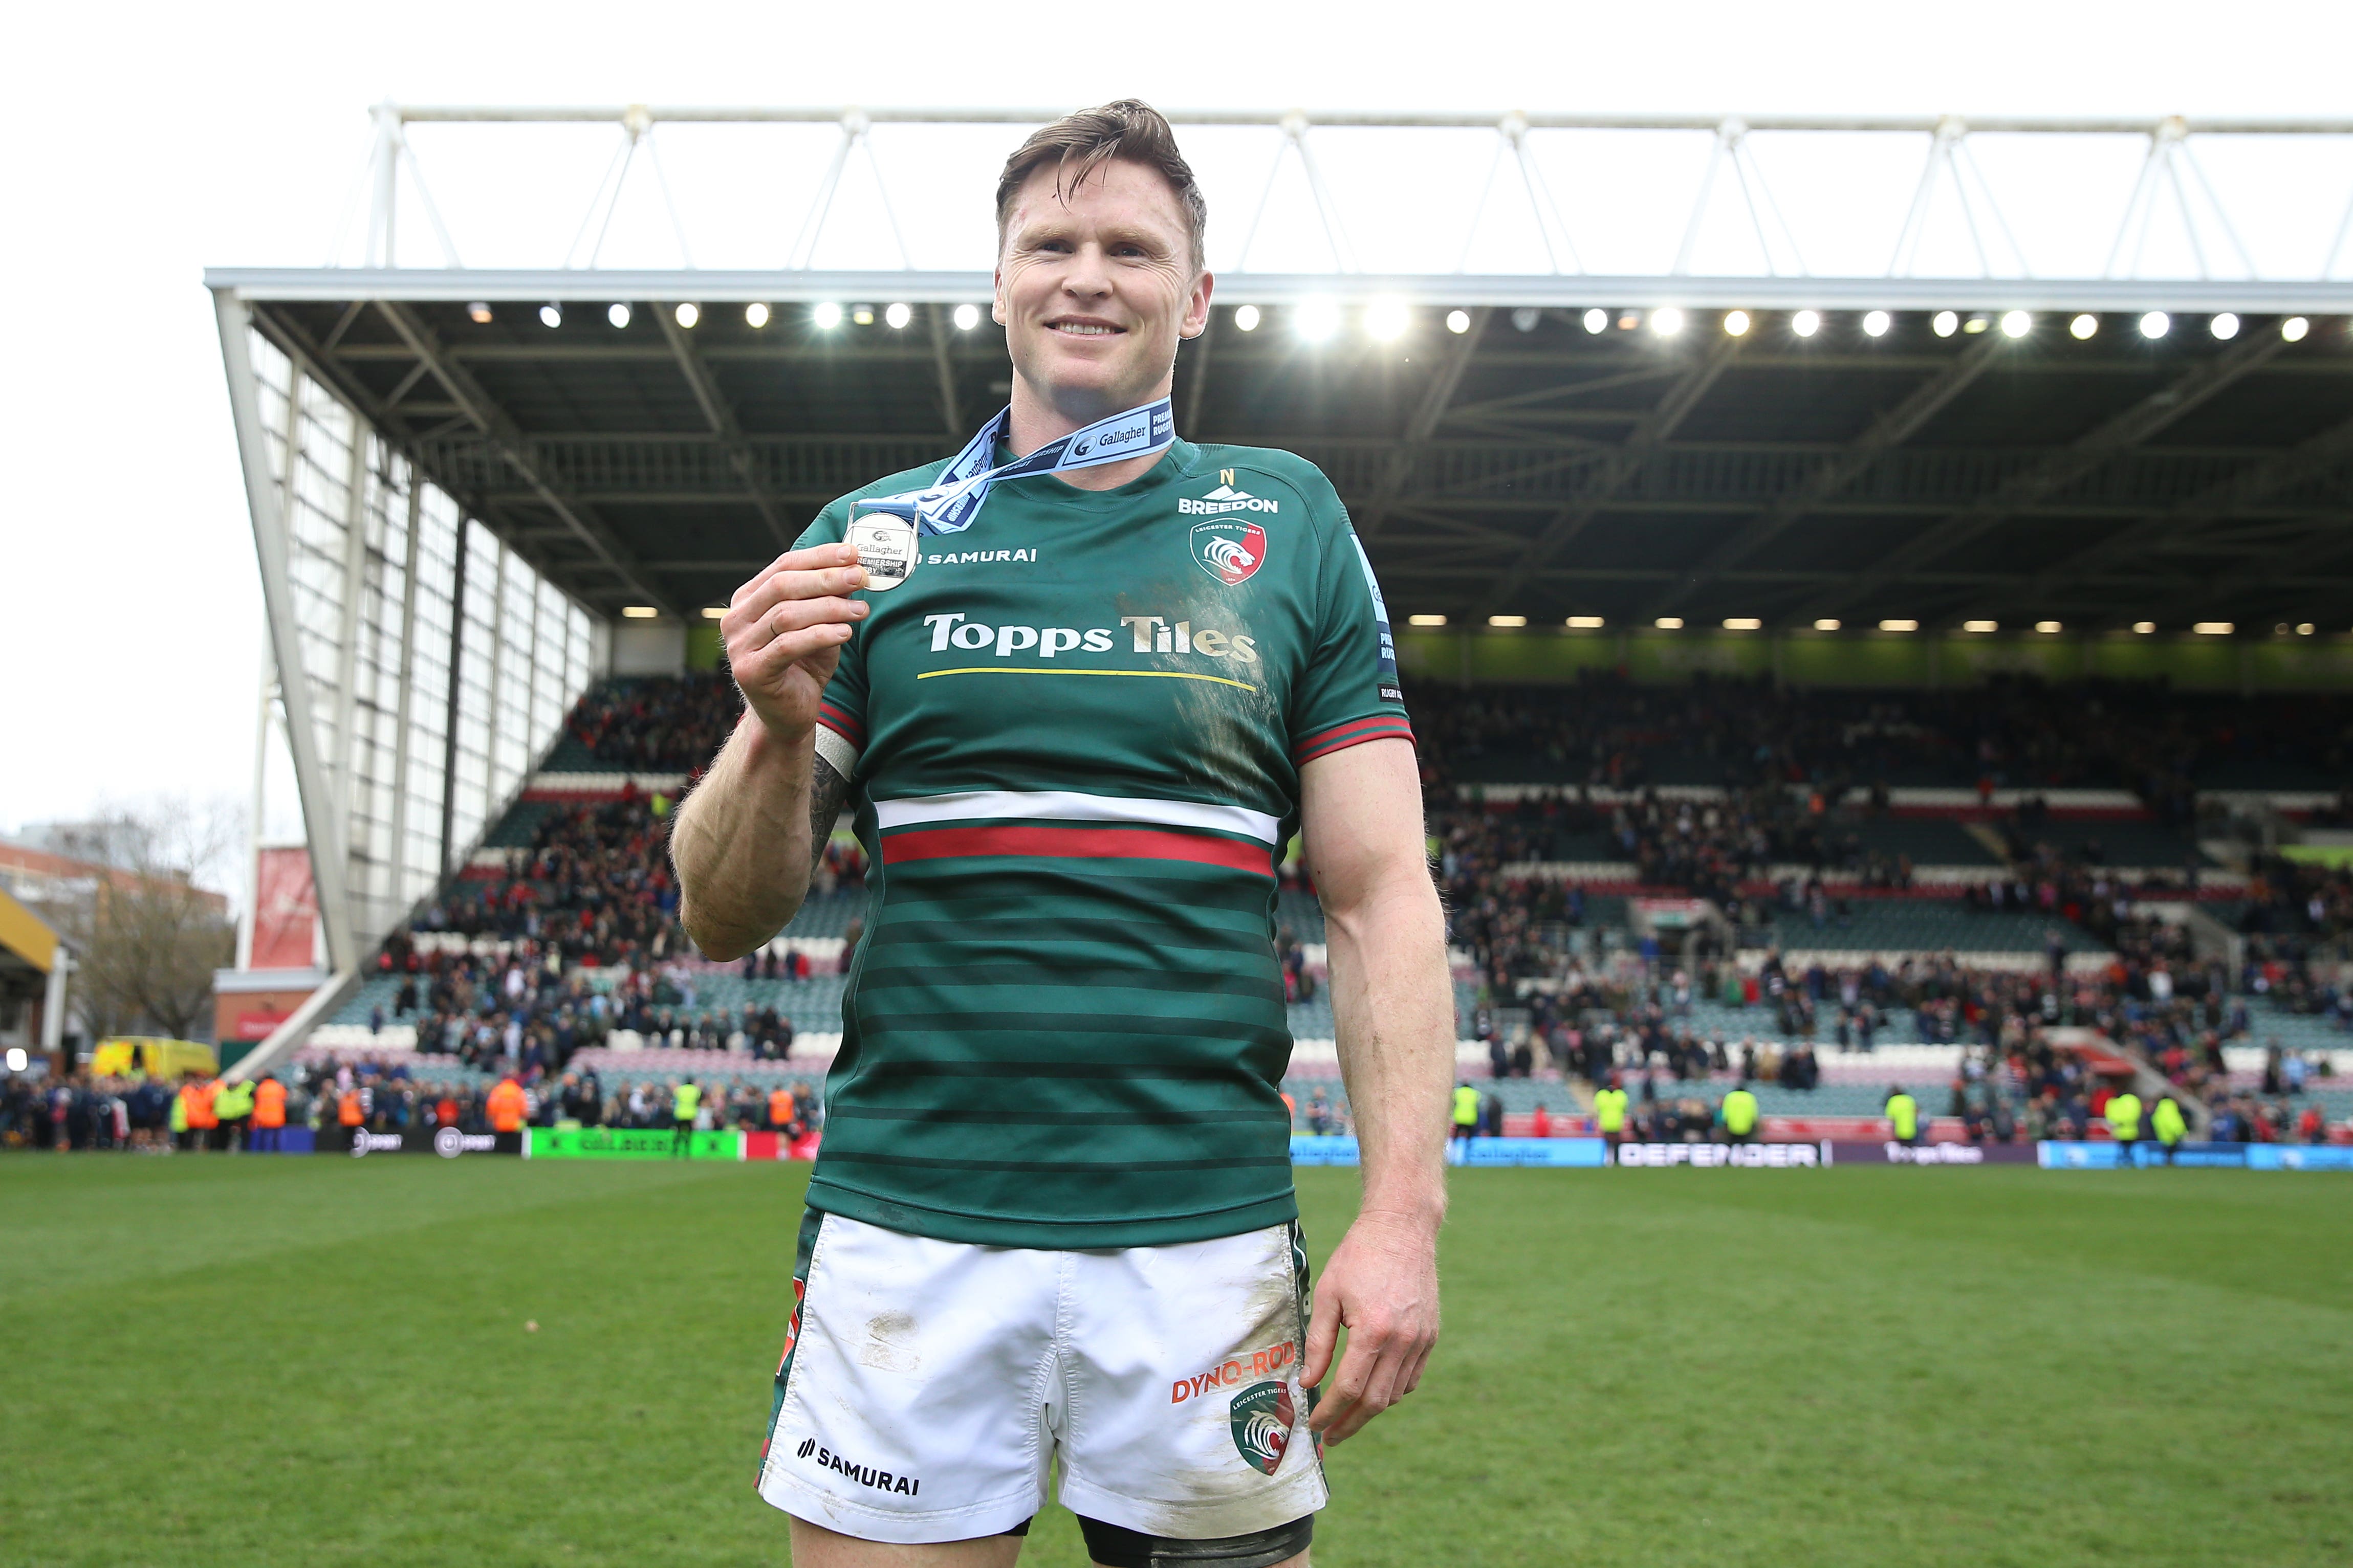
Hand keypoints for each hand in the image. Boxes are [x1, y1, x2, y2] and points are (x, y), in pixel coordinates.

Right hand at [723, 543, 868, 738]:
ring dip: (829, 608)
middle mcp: (736, 619)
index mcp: (748, 599)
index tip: (852, 554)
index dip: (819, 557)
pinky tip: (844, 632)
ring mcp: (738, 646)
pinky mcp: (750, 671)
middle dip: (826, 578)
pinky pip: (788, 645)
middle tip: (859, 577)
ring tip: (861, 611)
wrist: (788, 714)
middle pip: (783, 585)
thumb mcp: (819, 625)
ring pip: (787, 615)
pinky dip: (820, 635)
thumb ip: (828, 599)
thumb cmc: (803, 665)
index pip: (783, 566)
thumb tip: (854, 570)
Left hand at [1302, 1208, 1439, 1445]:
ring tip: (1346, 1417)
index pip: (1349, 1389)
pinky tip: (1373, 1392)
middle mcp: (1402, 1341)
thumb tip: (1308, 1382)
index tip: (1315, 1425)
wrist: (1402, 1229)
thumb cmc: (1358, 1257)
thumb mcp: (1327, 1295)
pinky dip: (1392, 1392)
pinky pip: (1411, 1378)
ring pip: (1395, 1394)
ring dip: (1370, 1411)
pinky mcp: (1431, 1336)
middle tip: (1330, 1437)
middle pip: (1375, 1402)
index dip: (1330, 1413)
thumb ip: (1318, 1343)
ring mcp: (1421, 1340)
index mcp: (1373, 1331)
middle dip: (1349, 1424)